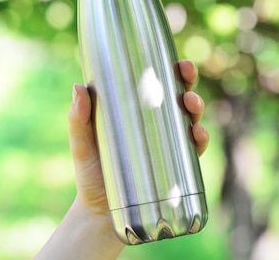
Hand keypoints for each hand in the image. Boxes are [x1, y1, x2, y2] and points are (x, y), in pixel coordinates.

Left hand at [68, 59, 208, 218]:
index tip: (176, 61)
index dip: (171, 70)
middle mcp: (155, 126)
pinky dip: (200, 140)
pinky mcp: (175, 168)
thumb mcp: (82, 145)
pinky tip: (198, 134)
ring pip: (190, 120)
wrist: (101, 216)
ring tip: (190, 105)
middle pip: (178, 97)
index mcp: (135, 112)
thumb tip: (78, 87)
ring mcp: (167, 147)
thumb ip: (78, 120)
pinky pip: (194, 151)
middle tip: (186, 77)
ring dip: (197, 107)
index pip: (157, 85)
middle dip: (188, 83)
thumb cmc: (90, 174)